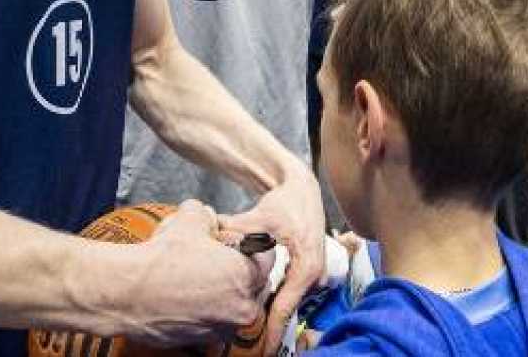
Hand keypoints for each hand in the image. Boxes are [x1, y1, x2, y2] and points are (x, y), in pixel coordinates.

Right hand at [110, 201, 269, 346]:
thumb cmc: (160, 260)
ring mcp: (222, 329)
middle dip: (239, 270)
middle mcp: (241, 309)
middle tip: (215, 258)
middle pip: (254, 284)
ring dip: (223, 292)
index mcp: (246, 278)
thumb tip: (207, 217)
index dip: (251, 244)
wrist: (126, 294)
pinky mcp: (202, 342)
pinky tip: (185, 295)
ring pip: (234, 305)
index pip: (268, 256)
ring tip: (196, 277)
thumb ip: (206, 215)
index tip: (236, 242)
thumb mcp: (188, 219)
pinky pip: (214, 321)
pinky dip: (206, 309)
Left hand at [221, 162, 327, 354]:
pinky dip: (275, 299)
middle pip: (287, 308)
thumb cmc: (285, 201)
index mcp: (306, 266)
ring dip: (270, 313)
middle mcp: (315, 275)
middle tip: (250, 345)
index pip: (286, 306)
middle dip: (267, 325)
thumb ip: (235, 230)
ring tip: (252, 333)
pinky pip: (290, 292)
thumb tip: (212, 238)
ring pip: (288, 301)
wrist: (303, 187)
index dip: (271, 329)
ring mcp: (315, 274)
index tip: (261, 349)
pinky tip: (256, 307)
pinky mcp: (308, 271)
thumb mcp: (260, 218)